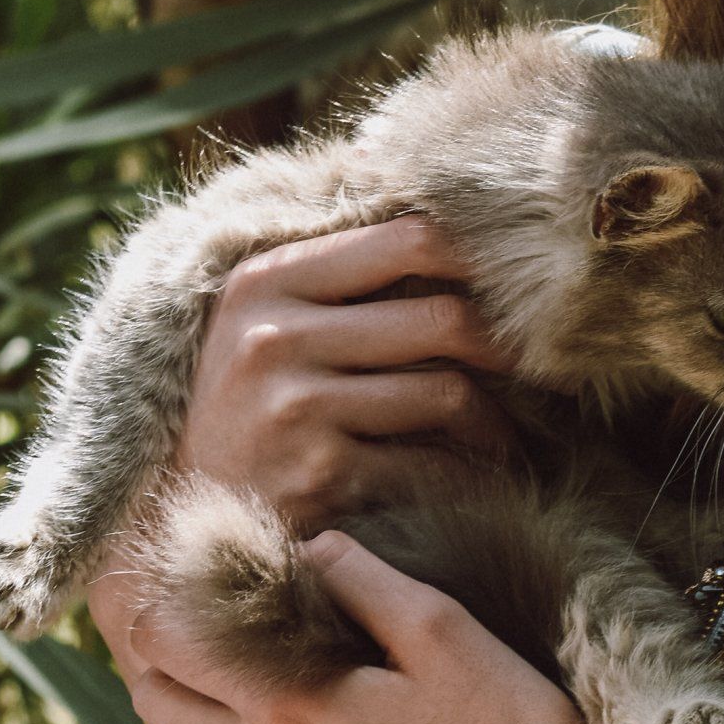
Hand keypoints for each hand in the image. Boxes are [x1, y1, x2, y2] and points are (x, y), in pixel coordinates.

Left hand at [124, 533, 661, 723]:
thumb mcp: (443, 630)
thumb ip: (362, 579)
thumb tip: (309, 549)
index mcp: (290, 709)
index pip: (173, 643)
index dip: (177, 594)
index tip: (218, 569)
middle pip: (157, 704)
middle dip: (166, 652)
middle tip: (217, 617)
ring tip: (222, 691)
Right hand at [173, 214, 517, 531]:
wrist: (179, 519)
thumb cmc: (242, 410)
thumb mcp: (262, 323)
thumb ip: (335, 272)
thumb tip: (426, 204)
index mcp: (267, 280)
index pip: (409, 238)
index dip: (483, 258)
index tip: (524, 286)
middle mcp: (275, 334)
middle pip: (443, 318)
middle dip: (507, 350)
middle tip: (544, 372)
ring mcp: (294, 405)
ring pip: (446, 394)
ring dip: (495, 425)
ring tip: (506, 438)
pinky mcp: (317, 473)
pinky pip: (432, 466)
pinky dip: (468, 478)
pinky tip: (477, 483)